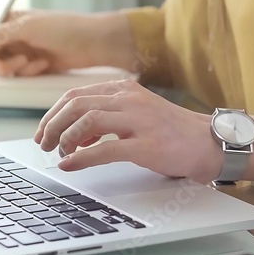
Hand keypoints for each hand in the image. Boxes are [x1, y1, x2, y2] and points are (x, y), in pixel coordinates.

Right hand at [0, 11, 134, 76]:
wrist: (93, 43)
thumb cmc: (63, 28)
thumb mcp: (28, 27)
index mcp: (10, 20)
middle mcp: (14, 35)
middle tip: (11, 66)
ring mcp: (24, 50)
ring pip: (4, 66)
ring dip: (17, 68)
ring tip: (35, 62)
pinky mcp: (34, 65)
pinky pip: (21, 73)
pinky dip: (30, 71)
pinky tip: (45, 65)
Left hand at [34, 79, 223, 183]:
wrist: (209, 142)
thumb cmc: (172, 132)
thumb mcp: (137, 114)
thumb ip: (107, 117)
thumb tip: (74, 134)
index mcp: (125, 89)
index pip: (76, 94)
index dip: (53, 114)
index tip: (44, 131)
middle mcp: (130, 99)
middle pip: (76, 105)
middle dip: (53, 125)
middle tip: (44, 144)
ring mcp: (139, 121)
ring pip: (87, 121)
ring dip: (65, 139)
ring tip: (59, 153)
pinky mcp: (146, 145)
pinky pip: (105, 149)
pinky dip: (81, 158)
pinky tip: (70, 164)